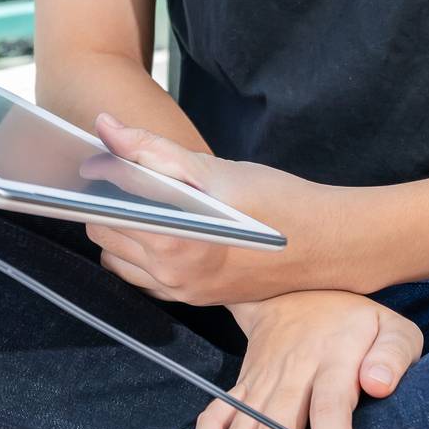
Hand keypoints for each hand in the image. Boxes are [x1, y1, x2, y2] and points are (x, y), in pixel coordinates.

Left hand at [80, 111, 360, 304]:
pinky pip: (142, 278)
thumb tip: (105, 128)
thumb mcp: (214, 168)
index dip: (101, 182)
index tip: (106, 162)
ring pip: (117, 260)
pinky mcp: (193, 300)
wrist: (327, 244)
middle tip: (131, 177)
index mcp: (173, 241)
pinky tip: (164, 229)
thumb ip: (151, 149)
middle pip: (104, 236)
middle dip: (109, 205)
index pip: (102, 212)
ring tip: (147, 203)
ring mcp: (182, 292)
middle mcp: (172, 275)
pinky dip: (139, 253)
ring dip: (122, 231)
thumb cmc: (277, 200)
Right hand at [191, 290, 423, 428]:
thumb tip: (379, 385)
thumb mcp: (392, 327)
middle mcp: (289, 371)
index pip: (331, 410)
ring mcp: (258, 380)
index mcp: (332, 356)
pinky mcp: (239, 388)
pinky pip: (213, 422)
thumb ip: (393, 355)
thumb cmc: (357, 322)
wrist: (296, 288)